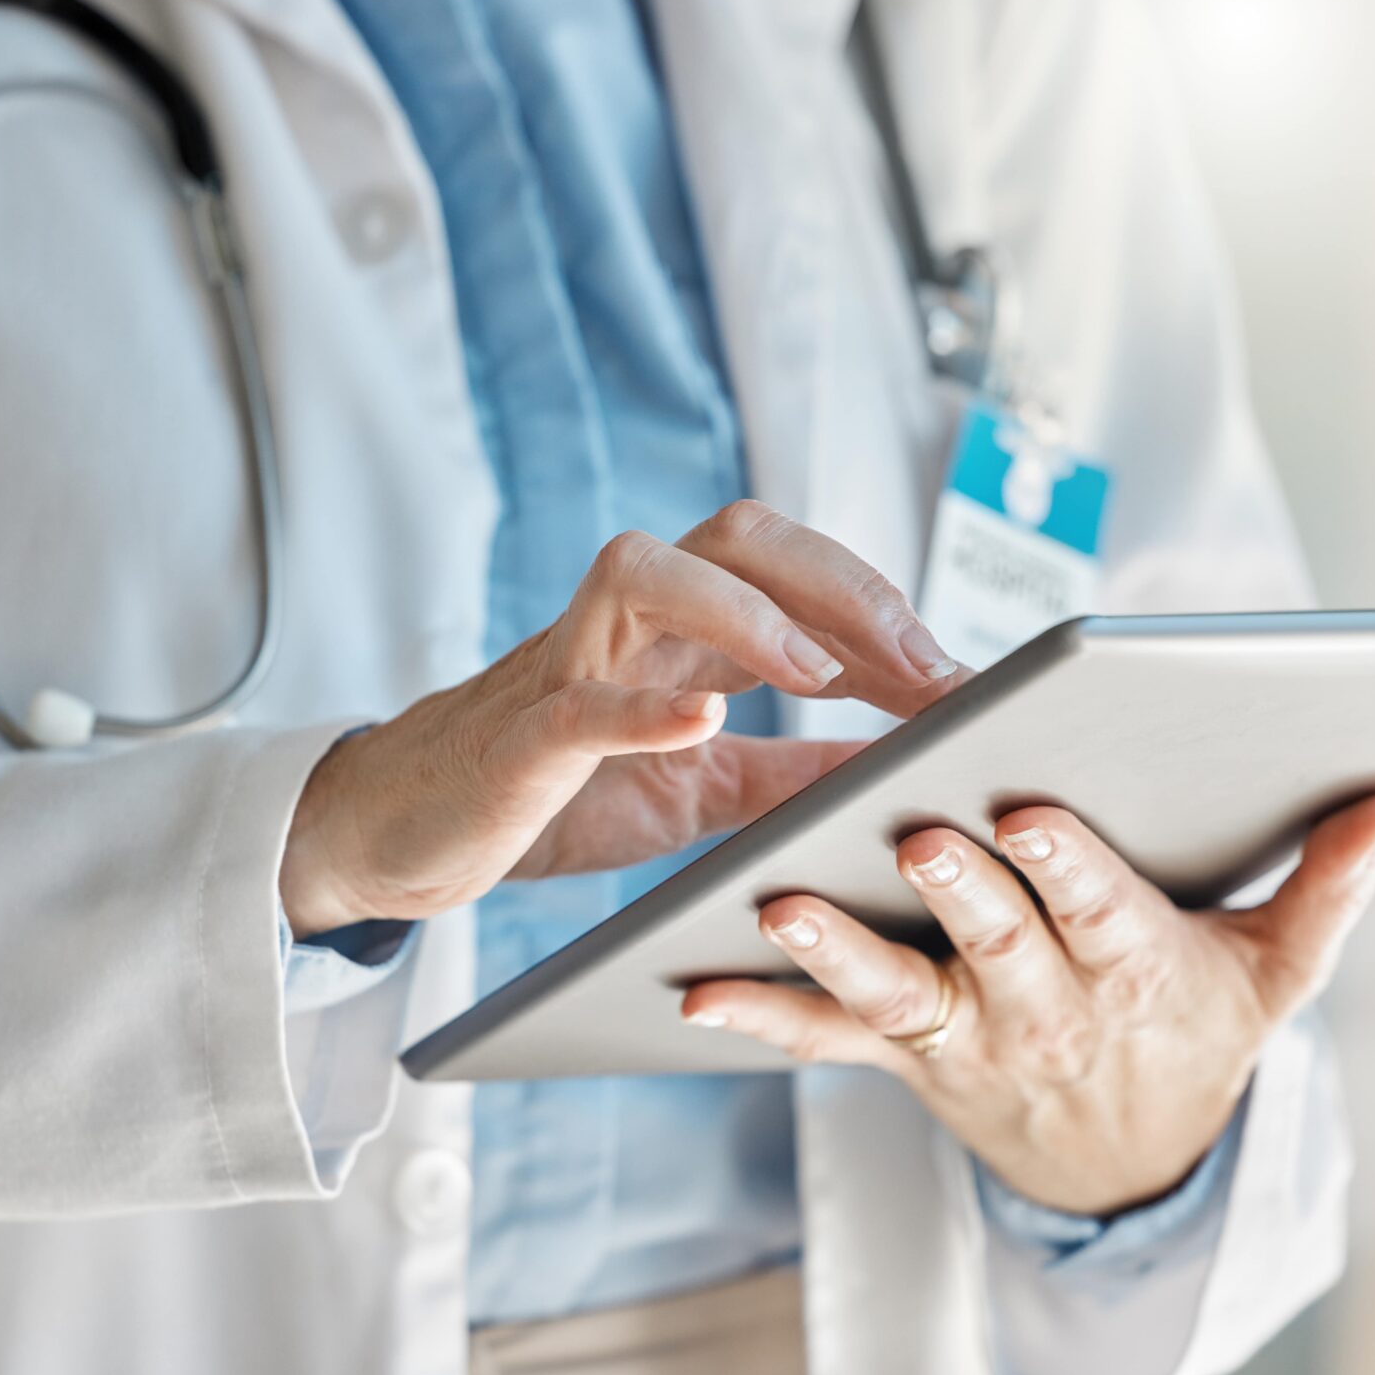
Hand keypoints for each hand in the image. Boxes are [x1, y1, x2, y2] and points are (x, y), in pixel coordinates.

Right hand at [279, 501, 962, 937]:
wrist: (406, 835)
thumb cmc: (550, 795)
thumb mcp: (699, 789)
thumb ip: (790, 769)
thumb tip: (899, 769)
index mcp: (682, 630)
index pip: (798, 577)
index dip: (887, 614)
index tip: (968, 680)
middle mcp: (628, 622)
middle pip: (740, 540)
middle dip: (844, 589)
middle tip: (927, 670)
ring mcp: (567, 665)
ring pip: (647, 574)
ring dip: (747, 613)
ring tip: (824, 673)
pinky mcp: (518, 734)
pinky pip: (576, 701)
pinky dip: (639, 707)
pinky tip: (703, 721)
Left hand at [679, 792, 1374, 1216]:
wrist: (1131, 1166)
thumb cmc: (1202, 1031)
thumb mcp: (1280, 974)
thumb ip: (1330, 887)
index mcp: (1133, 968)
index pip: (1100, 910)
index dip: (1068, 865)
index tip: (1034, 809)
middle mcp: (1041, 1006)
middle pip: (994, 942)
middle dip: (957, 892)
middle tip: (915, 837)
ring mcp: (965, 1036)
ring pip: (892, 993)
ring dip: (832, 952)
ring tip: (775, 909)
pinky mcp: (904, 1058)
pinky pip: (825, 1042)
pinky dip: (761, 1018)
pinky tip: (691, 990)